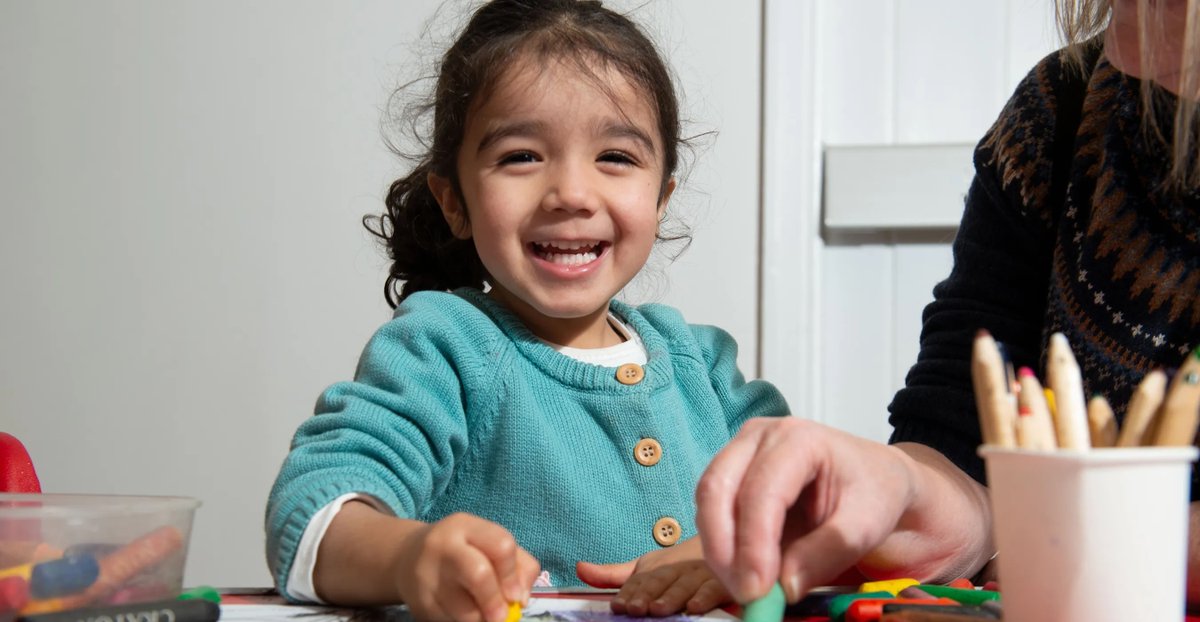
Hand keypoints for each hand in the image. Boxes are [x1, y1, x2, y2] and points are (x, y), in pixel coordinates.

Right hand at [394, 512, 540, 621]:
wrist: (408, 557)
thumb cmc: (463, 550)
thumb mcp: (488, 544)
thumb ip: (517, 565)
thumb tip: (521, 599)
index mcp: (466, 527)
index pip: (501, 546)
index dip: (513, 576)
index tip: (516, 596)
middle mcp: (444, 547)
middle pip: (479, 575)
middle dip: (495, 602)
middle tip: (502, 617)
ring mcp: (427, 576)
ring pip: (465, 610)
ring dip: (481, 619)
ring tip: (482, 614)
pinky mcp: (419, 604)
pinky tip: (463, 615)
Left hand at [576, 538, 729, 615]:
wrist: (721, 550)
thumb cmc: (677, 568)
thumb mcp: (645, 570)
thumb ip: (613, 575)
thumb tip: (579, 568)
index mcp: (656, 568)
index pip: (640, 581)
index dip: (629, 593)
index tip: (618, 605)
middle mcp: (677, 569)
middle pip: (660, 581)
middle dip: (647, 595)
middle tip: (636, 608)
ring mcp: (699, 575)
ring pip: (685, 586)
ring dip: (672, 597)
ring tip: (658, 609)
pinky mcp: (721, 582)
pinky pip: (714, 589)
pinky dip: (705, 597)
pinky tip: (694, 607)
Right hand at [695, 417, 919, 603]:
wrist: (877, 479)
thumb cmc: (875, 492)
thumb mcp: (867, 524)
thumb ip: (828, 552)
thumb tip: (785, 586)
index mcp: (797, 438)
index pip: (761, 490)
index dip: (754, 543)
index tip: (758, 590)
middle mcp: (759, 437)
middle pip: (717, 488)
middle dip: (724, 548)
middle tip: (746, 594)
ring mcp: (741, 453)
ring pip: (707, 502)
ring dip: (720, 551)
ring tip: (748, 589)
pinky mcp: (733, 475)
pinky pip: (712, 512)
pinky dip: (722, 547)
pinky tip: (745, 573)